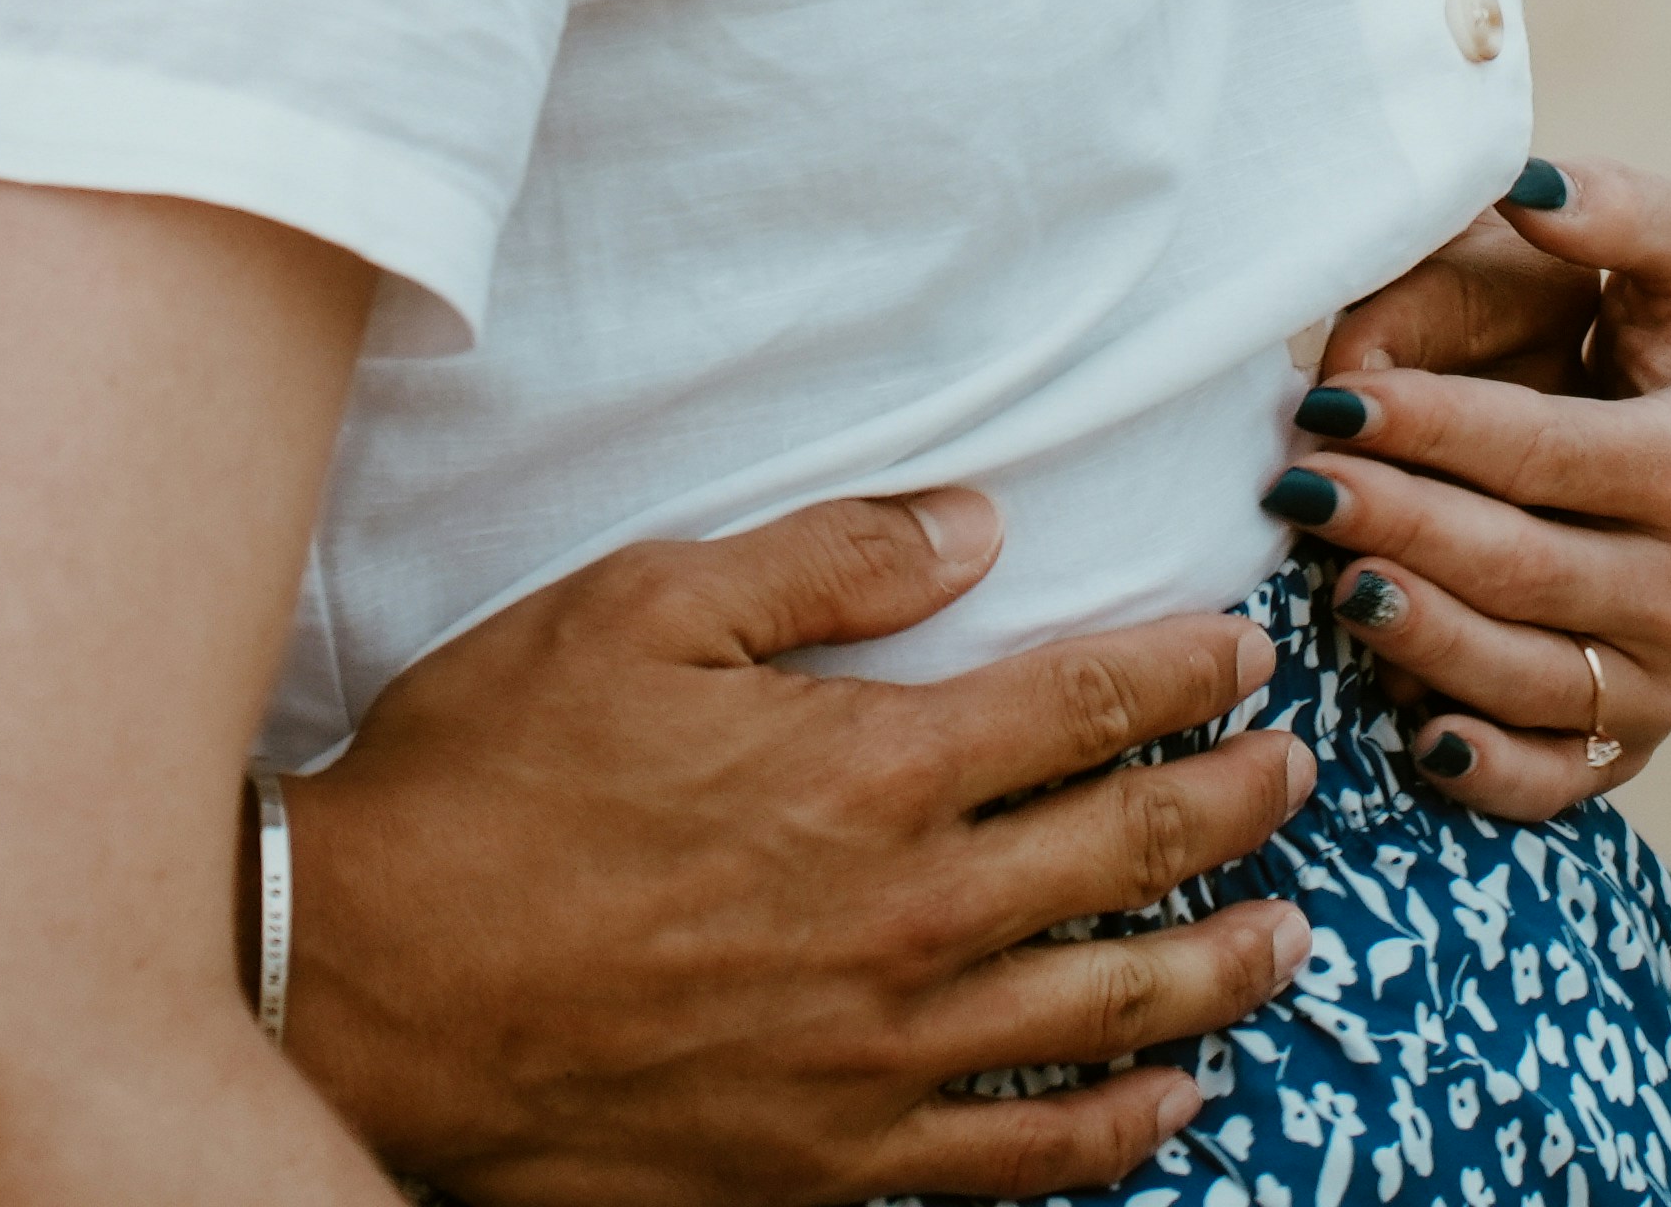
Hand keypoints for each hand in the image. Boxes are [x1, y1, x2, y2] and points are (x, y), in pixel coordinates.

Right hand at [284, 486, 1321, 1205]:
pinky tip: (1173, 1104)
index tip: (1243, 652)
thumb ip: (826, 563)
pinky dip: (1118, 1129)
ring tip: (1284, 939)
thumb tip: (981, 526)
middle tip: (1296, 775)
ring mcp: (883, 1053)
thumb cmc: (492, 778)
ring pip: (1110, 1009)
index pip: (1084, 707)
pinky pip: (1023, 1153)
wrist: (375, 985)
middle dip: (1235, 805)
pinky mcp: (836, 1160)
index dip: (1183, 674)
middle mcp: (908, 915)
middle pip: (1131, 852)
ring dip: (1218, 969)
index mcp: (868, 766)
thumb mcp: (638, 609)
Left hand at [1281, 159, 1670, 823]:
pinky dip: (1487, 773)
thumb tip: (1524, 183)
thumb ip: (1623, 210)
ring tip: (1333, 579)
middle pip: (1519, 569)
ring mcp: (1665, 678)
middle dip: (1398, 526)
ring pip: (1524, 678)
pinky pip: (1556, 781)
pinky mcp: (1633, 742)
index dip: (1430, 428)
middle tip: (1297, 486)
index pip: (1541, 453)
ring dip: (1418, 637)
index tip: (1331, 401)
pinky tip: (1415, 737)